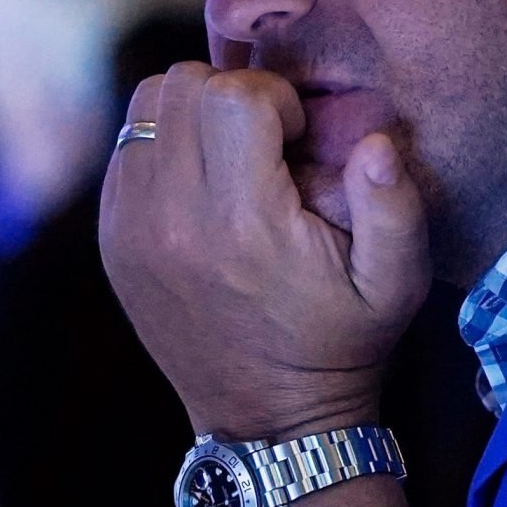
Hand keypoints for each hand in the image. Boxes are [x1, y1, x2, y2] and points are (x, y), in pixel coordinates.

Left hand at [99, 63, 431, 438]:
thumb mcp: (395, 284)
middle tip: (266, 142)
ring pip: (147, 106)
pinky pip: (128, 148)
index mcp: (241, 225)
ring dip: (194, 115)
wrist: (268, 420)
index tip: (297, 139)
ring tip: (233, 156)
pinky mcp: (112, 239)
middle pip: (182, 86)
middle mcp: (171, 222)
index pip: (232, 96)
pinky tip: (204, 185)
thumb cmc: (339, 345)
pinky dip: (166, 146)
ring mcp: (130, 230)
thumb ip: (395, 207)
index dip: (275, 99)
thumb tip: (375, 143)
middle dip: (232, 96)